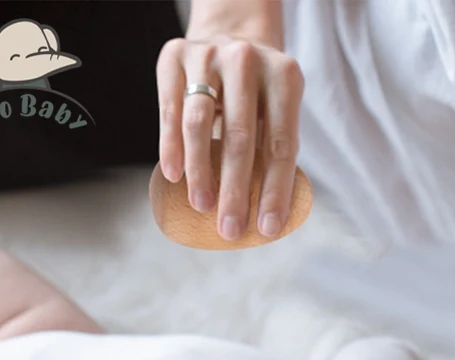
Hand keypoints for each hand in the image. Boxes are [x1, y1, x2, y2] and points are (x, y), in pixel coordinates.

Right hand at [156, 27, 303, 240]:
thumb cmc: (258, 92)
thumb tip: (267, 218)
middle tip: (230, 229)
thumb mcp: (278, 110)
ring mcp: (208, 54)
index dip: (275, 191)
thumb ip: (274, 152)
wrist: (229, 34)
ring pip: (199, 123)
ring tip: (202, 206)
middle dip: (235, 190)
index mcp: (284, 77)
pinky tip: (174, 176)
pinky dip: (170, 146)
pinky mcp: (174, 56)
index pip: (281, 145)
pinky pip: (170, 109)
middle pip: (240, 137)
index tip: (267, 228)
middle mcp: (247, 60)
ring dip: (200, 171)